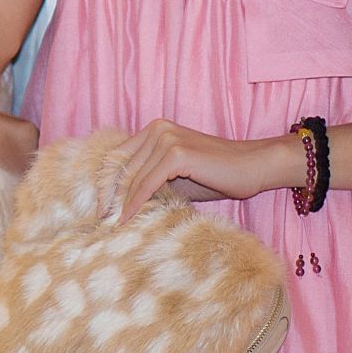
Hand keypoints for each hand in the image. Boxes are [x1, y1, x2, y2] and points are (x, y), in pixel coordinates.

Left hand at [113, 121, 298, 221]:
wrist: (252, 167)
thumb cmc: (216, 175)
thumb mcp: (176, 176)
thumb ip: (151, 179)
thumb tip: (121, 200)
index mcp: (155, 130)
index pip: (120, 156)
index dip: (106, 182)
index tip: (100, 205)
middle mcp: (157, 129)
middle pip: (121, 166)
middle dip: (109, 194)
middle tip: (99, 218)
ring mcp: (166, 139)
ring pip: (133, 176)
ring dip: (120, 202)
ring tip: (111, 222)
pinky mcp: (176, 154)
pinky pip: (147, 182)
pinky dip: (135, 202)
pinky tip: (127, 217)